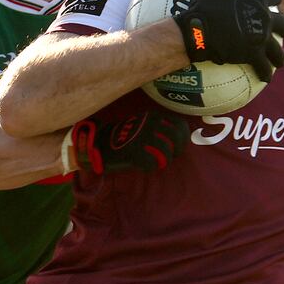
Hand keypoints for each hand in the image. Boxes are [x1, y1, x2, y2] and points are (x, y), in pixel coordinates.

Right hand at [70, 110, 189, 174]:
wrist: (101, 143)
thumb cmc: (126, 136)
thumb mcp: (144, 124)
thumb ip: (160, 127)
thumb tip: (180, 137)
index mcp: (154, 116)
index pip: (180, 125)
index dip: (182, 138)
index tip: (177, 146)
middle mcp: (151, 124)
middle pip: (177, 139)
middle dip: (176, 150)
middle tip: (168, 156)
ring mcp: (143, 137)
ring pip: (166, 153)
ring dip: (162, 160)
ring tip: (154, 161)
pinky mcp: (135, 151)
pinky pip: (152, 164)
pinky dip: (149, 167)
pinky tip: (143, 165)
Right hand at [173, 0, 283, 81]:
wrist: (201, 30)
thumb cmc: (203, 6)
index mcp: (257, 0)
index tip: (273, 0)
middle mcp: (264, 19)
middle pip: (283, 24)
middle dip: (283, 28)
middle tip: (281, 32)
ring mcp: (261, 39)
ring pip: (278, 51)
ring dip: (279, 56)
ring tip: (278, 61)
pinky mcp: (254, 56)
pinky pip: (264, 68)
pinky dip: (265, 73)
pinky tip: (266, 78)